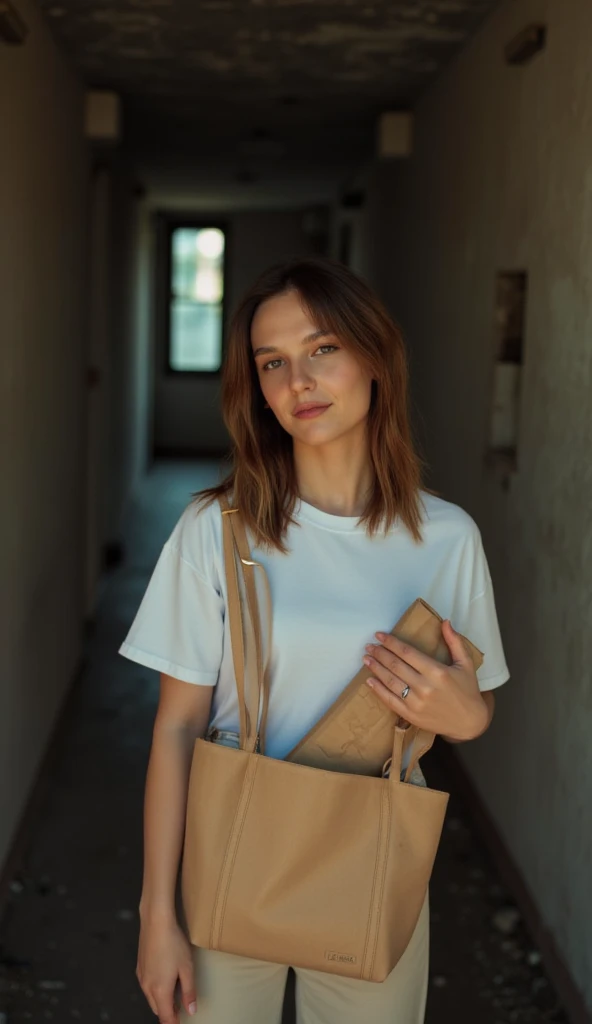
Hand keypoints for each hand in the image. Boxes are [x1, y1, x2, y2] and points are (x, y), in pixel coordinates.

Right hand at [137, 916, 196, 1022]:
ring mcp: (141, 977)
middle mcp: (147, 987)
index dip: (173, 1023)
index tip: (180, 1023)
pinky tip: (164, 979)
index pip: (166, 1017)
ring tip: (174, 996)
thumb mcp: (187, 968)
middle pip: (157, 1009)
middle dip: (168, 1013)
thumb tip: (191, 1010)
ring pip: (151, 998)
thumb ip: (189, 991)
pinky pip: (147, 986)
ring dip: (161, 1001)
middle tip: (180, 1010)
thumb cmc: (174, 944)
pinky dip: (155, 990)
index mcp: (160, 990)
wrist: (155, 922)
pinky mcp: (139, 966)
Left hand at [363, 619, 487, 740]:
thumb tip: (445, 621)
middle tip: (369, 646)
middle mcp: (425, 687)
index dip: (391, 643)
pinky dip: (378, 690)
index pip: (408, 653)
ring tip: (366, 658)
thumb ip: (455, 642)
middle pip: (396, 666)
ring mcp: (416, 703)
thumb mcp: (466, 664)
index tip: (379, 635)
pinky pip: (390, 701)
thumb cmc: (468, 690)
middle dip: (380, 654)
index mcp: (437, 672)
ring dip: (376, 669)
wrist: (470, 723)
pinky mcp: (411, 715)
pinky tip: (369, 680)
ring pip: (390, 681)